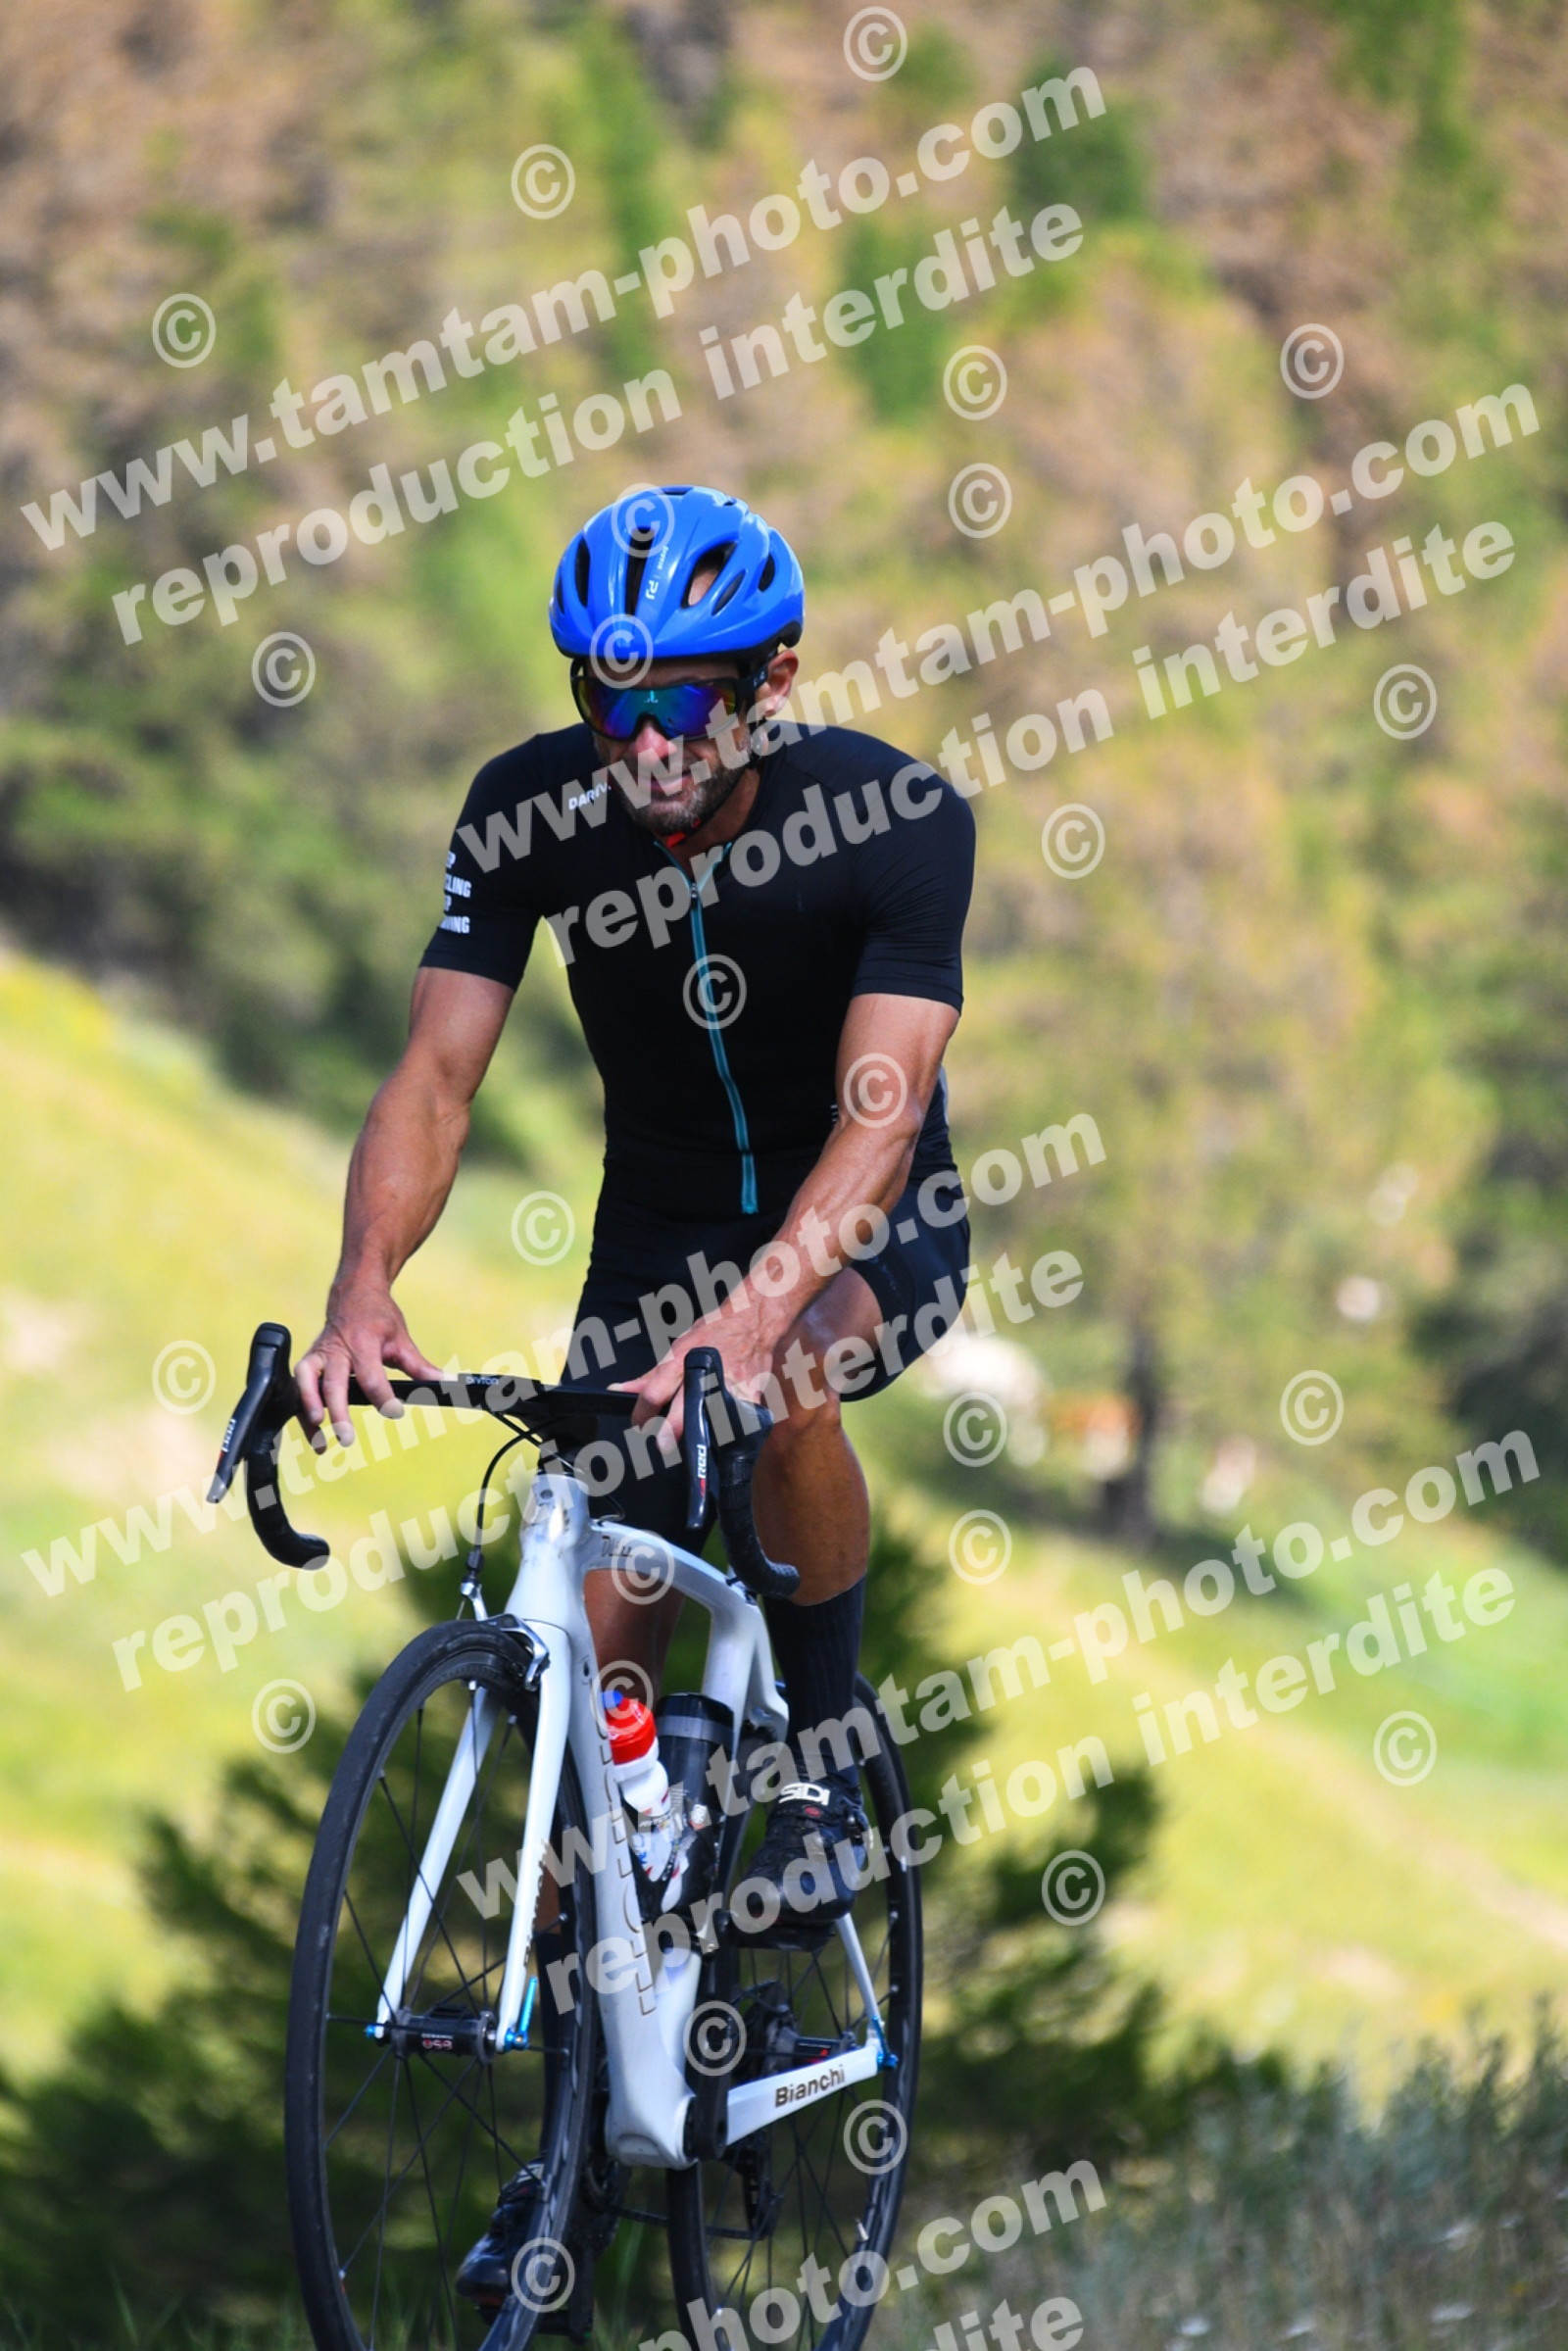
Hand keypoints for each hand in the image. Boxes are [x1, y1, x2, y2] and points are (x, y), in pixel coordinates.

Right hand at [295, 1286, 442, 1448]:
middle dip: (338, 1412)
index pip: (371, 1376)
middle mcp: (337, 1350)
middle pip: (334, 1384)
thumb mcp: (401, 1339)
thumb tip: (445, 1383)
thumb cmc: (377, 1317)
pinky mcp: (309, 1362)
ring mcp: (319, 1355)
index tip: (395, 1412)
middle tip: (347, 1438)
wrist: (353, 1293)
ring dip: (310, 1412)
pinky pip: (300, 1386)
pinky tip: (312, 1431)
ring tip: (320, 1442)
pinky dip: (302, 1408)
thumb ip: (420, 1366)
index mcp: (363, 1343)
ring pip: (307, 1384)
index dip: (383, 1397)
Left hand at [616, 1289, 777, 1442]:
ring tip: (695, 1440)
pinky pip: (737, 1421)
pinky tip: (721, 1432)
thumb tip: (619, 1391)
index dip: (642, 1411)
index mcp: (682, 1361)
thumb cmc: (712, 1333)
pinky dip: (727, 1429)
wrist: (752, 1323)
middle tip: (663, 1444)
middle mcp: (705, 1375)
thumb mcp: (677, 1348)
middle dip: (672, 1429)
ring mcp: (731, 1386)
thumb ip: (651, 1376)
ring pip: (712, 1420)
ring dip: (701, 1433)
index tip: (638, 1423)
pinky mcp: (750, 1397)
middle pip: (685, 1409)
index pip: (656, 1391)